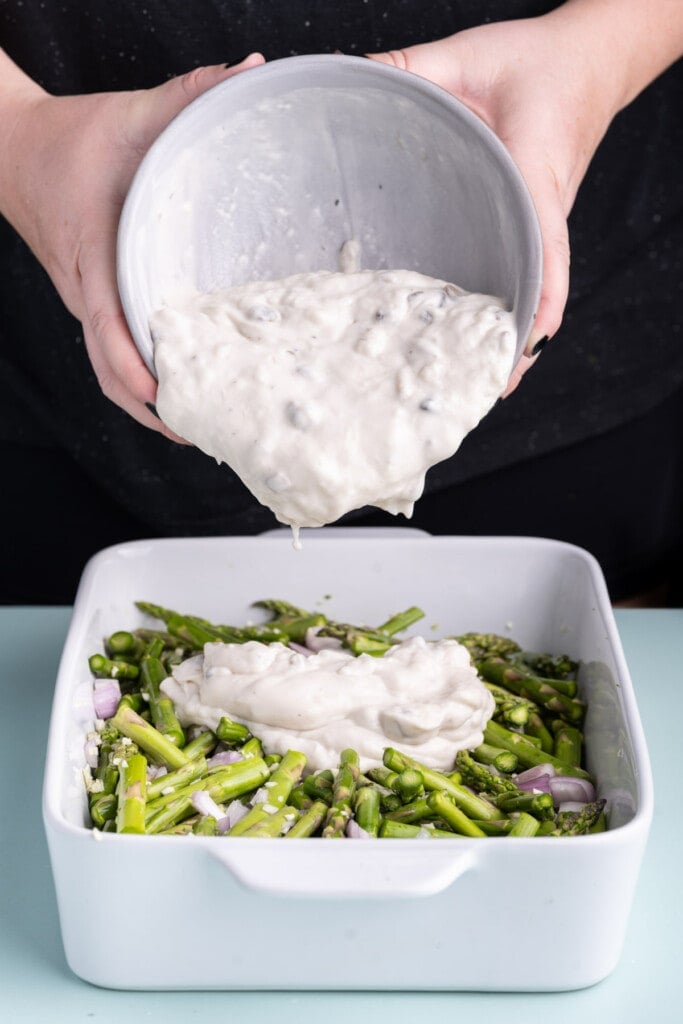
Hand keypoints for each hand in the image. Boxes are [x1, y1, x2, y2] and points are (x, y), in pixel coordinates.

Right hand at [0, 53, 263, 436]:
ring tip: (198, 426)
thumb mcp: (128, 114)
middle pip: (109, 370)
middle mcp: (86, 291)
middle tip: (203, 433)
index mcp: (92, 257)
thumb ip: (187, 95)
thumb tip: (251, 71)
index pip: (108, 328)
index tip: (167, 396)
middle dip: (151, 408)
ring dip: (148, 402)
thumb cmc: (68, 140)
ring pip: (110, 369)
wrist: (11, 150)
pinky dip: (142, 377)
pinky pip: (114, 351)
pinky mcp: (94, 301)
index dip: (135, 368)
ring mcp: (87, 302)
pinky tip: (181, 385)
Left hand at [368, 6, 630, 390]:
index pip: (547, 254)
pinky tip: (464, 335)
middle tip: (473, 392)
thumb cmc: (541, 63)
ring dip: (504, 337)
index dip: (537, 309)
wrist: (588, 62)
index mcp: (537, 180)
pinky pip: (520, 273)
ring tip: (466, 381)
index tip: (520, 353)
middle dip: (511, 348)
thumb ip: (413, 67)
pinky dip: (502, 311)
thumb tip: (350, 77)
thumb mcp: (471, 54)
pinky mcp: (528, 222)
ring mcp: (539, 224)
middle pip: (537, 295)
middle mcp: (544, 214)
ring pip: (529, 292)